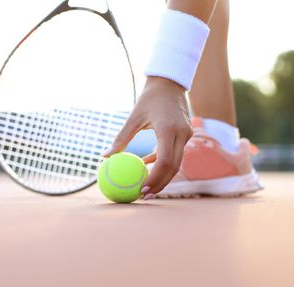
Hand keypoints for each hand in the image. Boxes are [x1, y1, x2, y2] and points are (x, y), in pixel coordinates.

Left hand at [103, 77, 192, 197]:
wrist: (170, 83)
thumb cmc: (149, 98)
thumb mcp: (133, 117)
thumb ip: (121, 138)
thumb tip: (106, 157)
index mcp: (168, 129)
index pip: (165, 161)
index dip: (154, 178)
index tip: (141, 189)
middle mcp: (181, 134)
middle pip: (173, 167)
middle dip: (160, 184)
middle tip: (144, 195)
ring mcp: (187, 135)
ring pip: (177, 163)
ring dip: (162, 176)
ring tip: (145, 187)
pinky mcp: (187, 135)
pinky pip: (175, 154)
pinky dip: (162, 163)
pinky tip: (146, 166)